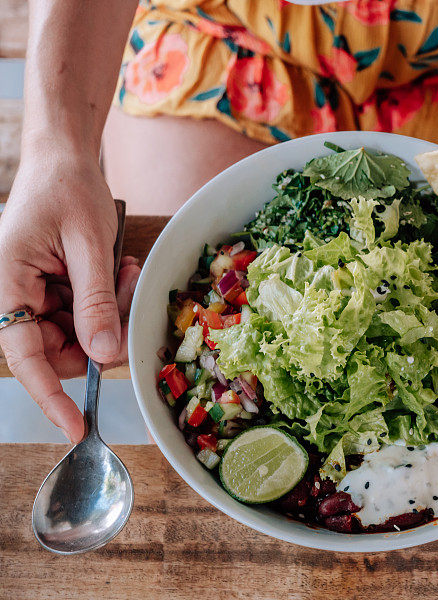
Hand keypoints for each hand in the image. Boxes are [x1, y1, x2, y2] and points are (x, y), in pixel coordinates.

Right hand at [0, 147, 139, 441]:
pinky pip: (85, 315)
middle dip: (101, 335)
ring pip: (78, 335)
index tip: (75, 427)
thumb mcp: (89, 245)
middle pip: (58, 350)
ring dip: (110, 313)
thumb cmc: (68, 190)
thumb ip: (95, 300)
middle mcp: (13, 295)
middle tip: (127, 297)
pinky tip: (119, 270)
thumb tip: (103, 352)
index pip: (24, 356)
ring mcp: (33, 295)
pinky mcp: (53, 291)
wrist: (64, 160)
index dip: (50, 396)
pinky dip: (108, 301)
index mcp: (6, 283)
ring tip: (123, 271)